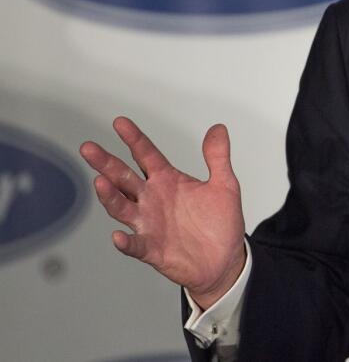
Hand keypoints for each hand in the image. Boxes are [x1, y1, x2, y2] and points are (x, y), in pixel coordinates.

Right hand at [79, 117, 246, 309]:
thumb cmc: (220, 223)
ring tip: (100, 182)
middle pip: (124, 178)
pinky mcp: (152, 249)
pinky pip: (135, 245)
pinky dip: (125, 241)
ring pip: (122, 207)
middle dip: (106, 163)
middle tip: (89, 148)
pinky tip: (118, 236)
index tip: (120, 122)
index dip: (134, 139)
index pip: (146, 155)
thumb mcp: (224, 185)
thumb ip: (217, 157)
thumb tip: (218, 128)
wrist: (224, 260)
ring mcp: (149, 224)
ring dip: (110, 196)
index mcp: (168, 181)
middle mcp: (152, 199)